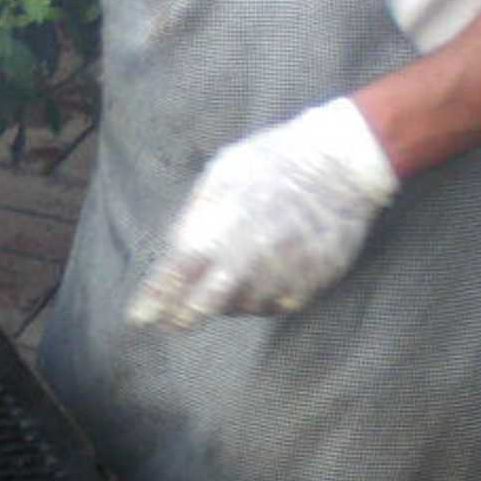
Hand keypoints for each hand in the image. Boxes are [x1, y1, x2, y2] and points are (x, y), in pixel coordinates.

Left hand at [125, 96, 397, 330]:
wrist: (342, 161)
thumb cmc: (272, 161)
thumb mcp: (220, 175)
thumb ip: (193, 218)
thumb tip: (173, 252)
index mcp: (214, 233)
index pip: (171, 281)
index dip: (151, 303)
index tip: (138, 318)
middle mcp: (243, 263)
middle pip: (198, 311)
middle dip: (180, 318)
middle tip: (173, 319)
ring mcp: (277, 277)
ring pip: (238, 309)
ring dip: (228, 299)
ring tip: (238, 266)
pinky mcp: (308, 286)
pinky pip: (274, 305)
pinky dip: (264, 295)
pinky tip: (268, 270)